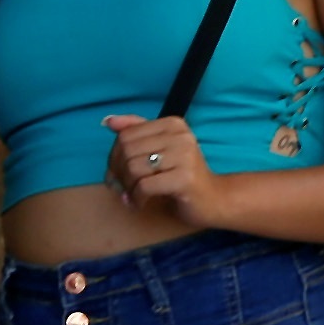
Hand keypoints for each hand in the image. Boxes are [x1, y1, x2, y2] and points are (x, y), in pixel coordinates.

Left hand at [98, 113, 226, 230]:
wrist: (215, 199)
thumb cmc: (182, 175)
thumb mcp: (159, 149)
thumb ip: (136, 132)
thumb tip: (108, 121)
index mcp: (173, 124)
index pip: (126, 135)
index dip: (114, 157)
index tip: (118, 173)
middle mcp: (181, 136)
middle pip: (127, 151)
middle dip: (118, 173)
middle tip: (123, 187)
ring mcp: (185, 156)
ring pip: (133, 168)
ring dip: (127, 187)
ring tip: (133, 196)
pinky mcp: (185, 178)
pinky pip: (144, 186)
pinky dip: (136, 198)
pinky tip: (140, 203)